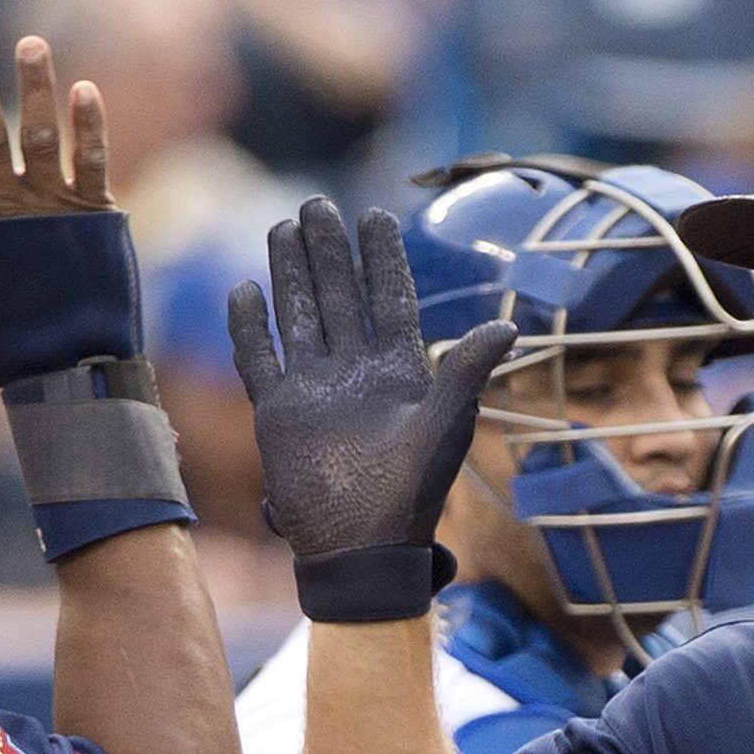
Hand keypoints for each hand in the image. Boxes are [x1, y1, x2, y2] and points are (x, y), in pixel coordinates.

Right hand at [229, 197, 513, 564]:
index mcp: (396, 370)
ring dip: (290, 274)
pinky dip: (249, 328)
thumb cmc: (410, 494)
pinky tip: (244, 290)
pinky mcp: (278, 414)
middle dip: (328, 252)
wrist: (361, 549)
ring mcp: (313, 390)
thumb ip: (464, 372)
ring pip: (297, 317)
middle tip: (318, 205)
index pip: (388, 299)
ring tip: (282, 227)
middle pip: (337, 296)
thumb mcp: (445, 427)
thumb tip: (508, 327)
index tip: (376, 215)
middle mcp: (352, 372)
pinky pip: (259, 361)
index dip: (382, 259)